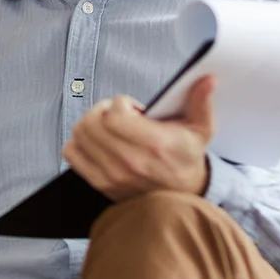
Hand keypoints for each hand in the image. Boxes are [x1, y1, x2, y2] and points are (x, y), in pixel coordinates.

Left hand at [61, 76, 216, 201]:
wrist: (181, 199)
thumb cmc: (187, 160)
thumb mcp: (201, 130)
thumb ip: (202, 102)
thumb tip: (207, 78)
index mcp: (154, 145)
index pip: (114, 115)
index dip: (120, 103)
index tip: (132, 108)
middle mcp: (130, 161)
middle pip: (93, 122)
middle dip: (103, 110)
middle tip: (117, 113)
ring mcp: (112, 174)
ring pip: (81, 134)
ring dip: (90, 123)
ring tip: (108, 126)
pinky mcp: (100, 182)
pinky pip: (72, 153)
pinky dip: (78, 141)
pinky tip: (96, 140)